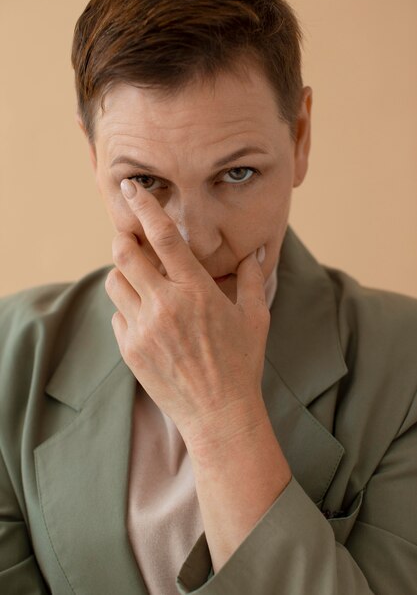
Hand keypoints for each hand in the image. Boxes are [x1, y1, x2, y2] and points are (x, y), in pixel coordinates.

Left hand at [105, 179, 270, 446]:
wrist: (220, 414)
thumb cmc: (242, 363)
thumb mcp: (254, 317)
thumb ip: (250, 277)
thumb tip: (256, 249)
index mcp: (196, 291)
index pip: (163, 236)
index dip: (144, 206)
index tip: (130, 188)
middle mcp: (165, 305)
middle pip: (124, 253)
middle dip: (123, 237)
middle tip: (130, 237)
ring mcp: (143, 329)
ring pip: (115, 282)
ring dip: (124, 273)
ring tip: (143, 281)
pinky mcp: (130, 350)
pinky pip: (117, 315)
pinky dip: (127, 308)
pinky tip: (148, 319)